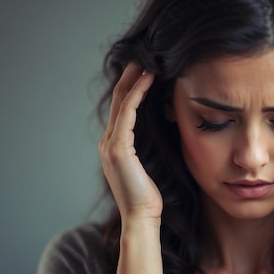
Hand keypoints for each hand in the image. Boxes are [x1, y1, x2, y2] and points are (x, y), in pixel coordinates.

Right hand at [99, 62, 162, 223]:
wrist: (142, 218)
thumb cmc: (149, 197)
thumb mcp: (150, 165)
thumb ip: (149, 146)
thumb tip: (164, 127)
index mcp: (115, 146)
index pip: (122, 108)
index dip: (132, 86)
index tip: (146, 68)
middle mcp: (108, 142)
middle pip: (118, 98)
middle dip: (131, 75)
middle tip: (145, 55)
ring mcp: (110, 145)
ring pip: (121, 100)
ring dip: (134, 78)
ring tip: (148, 61)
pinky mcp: (118, 148)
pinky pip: (128, 112)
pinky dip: (138, 93)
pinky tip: (150, 79)